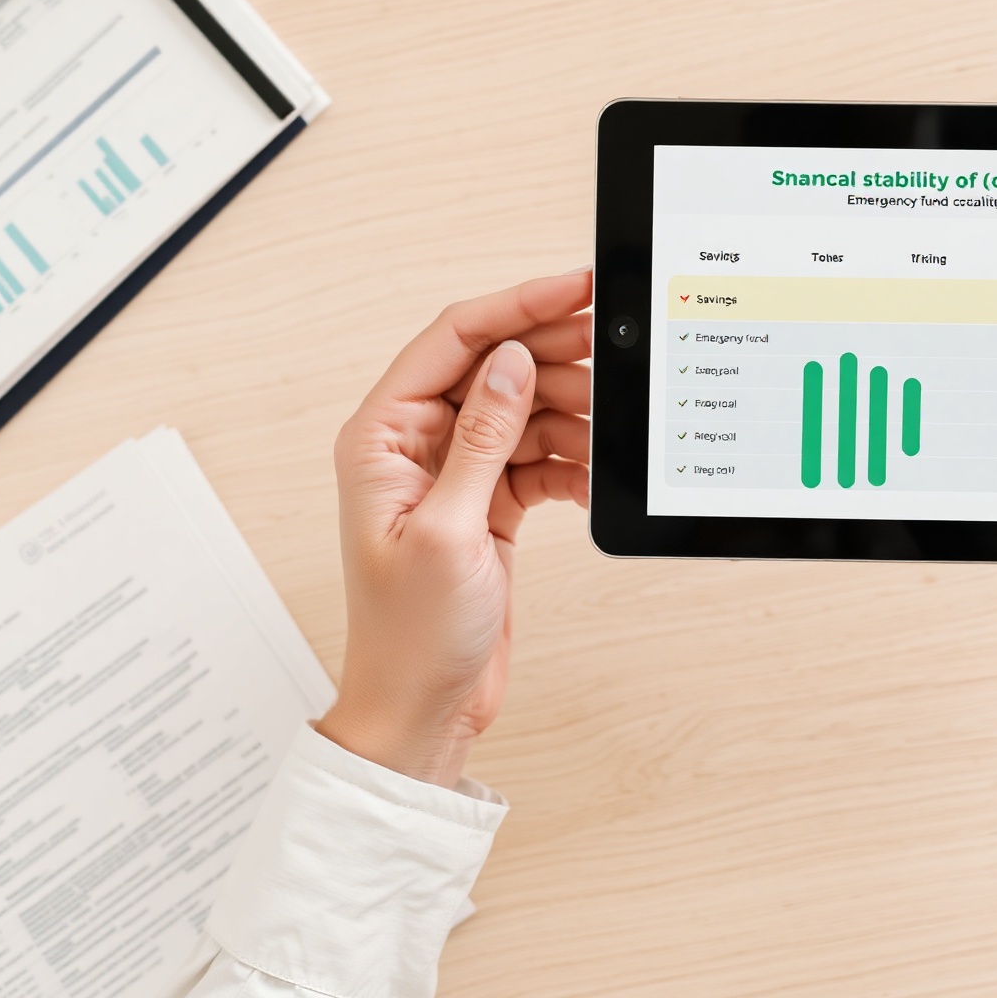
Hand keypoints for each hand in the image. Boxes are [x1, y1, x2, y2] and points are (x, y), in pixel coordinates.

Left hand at [315, 269, 592, 788]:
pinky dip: (572, 461)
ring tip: (612, 425)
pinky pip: (539, 455)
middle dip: (556, 357)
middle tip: (615, 350)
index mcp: (381, 436)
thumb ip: (483, 438)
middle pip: (495, 366)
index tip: (575, 286)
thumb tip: (512, 362)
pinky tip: (596, 474)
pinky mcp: (487, 501)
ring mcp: (453, 471)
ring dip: (573, 414)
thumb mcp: (450, 530)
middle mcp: (414, 444)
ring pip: (525, 409)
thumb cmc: (411, 637)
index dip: (516, 307)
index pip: (453, 339)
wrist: (423, 711)